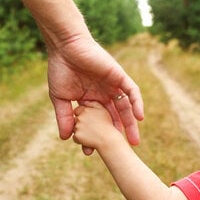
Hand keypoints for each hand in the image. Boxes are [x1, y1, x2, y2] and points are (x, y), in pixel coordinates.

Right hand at [47, 35, 143, 152]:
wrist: (65, 47)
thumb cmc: (60, 70)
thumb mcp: (61, 98)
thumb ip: (64, 117)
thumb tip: (65, 138)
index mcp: (89, 100)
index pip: (96, 121)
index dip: (95, 136)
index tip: (91, 151)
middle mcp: (103, 95)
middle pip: (113, 117)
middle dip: (117, 133)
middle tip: (121, 151)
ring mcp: (111, 86)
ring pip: (125, 107)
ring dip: (131, 123)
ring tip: (134, 141)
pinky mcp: (118, 76)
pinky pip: (131, 91)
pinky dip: (136, 103)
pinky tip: (139, 117)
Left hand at [73, 101, 118, 149]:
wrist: (109, 140)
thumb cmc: (107, 125)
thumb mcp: (102, 110)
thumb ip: (93, 104)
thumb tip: (85, 101)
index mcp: (86, 110)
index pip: (77, 110)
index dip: (82, 115)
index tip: (88, 120)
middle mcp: (80, 117)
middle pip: (76, 119)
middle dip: (81, 123)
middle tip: (91, 128)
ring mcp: (78, 126)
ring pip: (74, 129)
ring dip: (80, 132)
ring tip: (91, 134)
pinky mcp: (77, 136)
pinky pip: (75, 138)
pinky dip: (80, 140)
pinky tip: (89, 140)